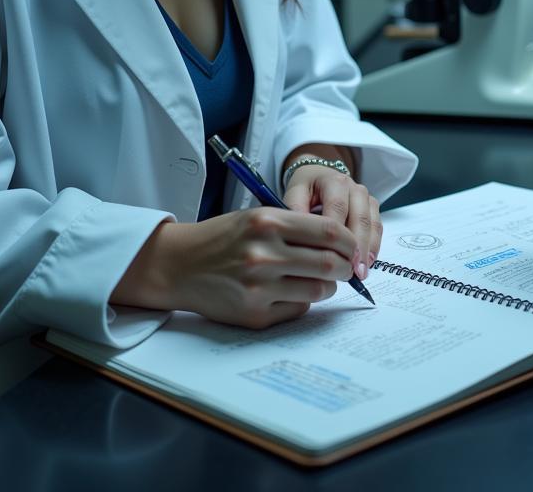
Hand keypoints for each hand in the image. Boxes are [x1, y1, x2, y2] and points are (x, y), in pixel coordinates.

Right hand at [112, 211, 356, 329]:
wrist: (179, 264)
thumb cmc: (223, 237)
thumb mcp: (257, 217)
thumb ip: (296, 226)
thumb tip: (341, 243)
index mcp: (268, 223)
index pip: (330, 232)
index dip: (349, 242)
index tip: (353, 246)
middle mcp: (265, 254)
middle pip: (331, 264)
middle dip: (346, 267)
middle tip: (346, 266)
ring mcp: (260, 287)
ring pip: (319, 290)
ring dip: (327, 286)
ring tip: (319, 279)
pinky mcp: (255, 314)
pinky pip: (298, 310)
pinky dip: (303, 301)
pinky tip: (290, 291)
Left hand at [283, 164, 380, 282]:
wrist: (319, 176)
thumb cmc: (306, 189)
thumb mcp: (295, 193)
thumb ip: (295, 209)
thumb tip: (299, 233)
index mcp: (334, 181)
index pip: (338, 207)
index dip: (338, 234)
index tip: (333, 257)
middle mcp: (354, 187)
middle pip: (360, 218)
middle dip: (357, 247)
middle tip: (353, 272)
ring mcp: (366, 197)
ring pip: (372, 224)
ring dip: (368, 249)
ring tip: (361, 273)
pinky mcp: (372, 207)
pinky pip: (377, 227)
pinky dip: (374, 246)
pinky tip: (367, 263)